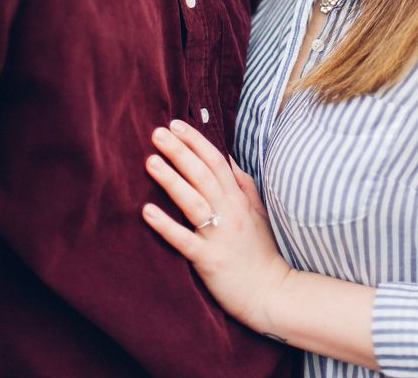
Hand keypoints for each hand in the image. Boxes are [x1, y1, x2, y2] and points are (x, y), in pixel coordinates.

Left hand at [143, 120, 291, 332]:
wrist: (271, 292)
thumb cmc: (262, 251)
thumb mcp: (258, 211)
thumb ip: (243, 184)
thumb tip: (227, 157)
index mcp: (239, 199)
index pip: (217, 161)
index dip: (196, 141)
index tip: (176, 124)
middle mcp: (230, 212)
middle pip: (203, 175)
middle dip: (179, 151)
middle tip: (157, 133)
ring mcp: (219, 236)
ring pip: (193, 201)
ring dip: (171, 180)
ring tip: (150, 161)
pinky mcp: (209, 260)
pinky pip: (184, 240)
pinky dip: (165, 226)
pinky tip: (146, 212)